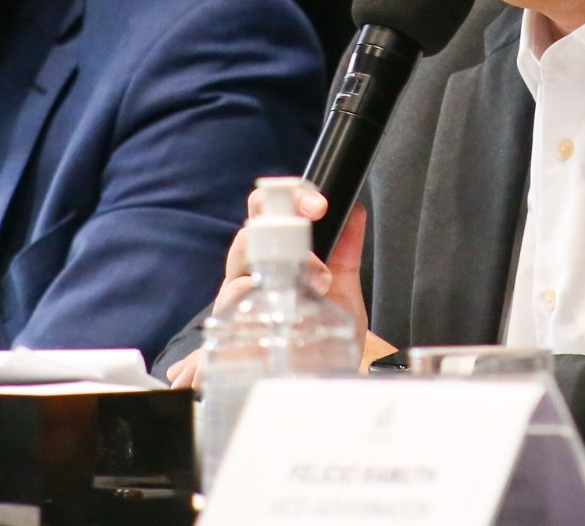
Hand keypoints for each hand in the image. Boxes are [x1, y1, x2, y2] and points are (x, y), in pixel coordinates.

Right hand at [168, 186, 377, 389]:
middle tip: (314, 220)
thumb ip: (346, 254)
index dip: (292, 197)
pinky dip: (249, 292)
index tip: (320, 204)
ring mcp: (240, 297)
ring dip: (276, 255)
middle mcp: (254, 272)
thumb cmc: (321, 343)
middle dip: (279, 218)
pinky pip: (229, 299)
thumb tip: (355, 212)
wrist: (312, 387)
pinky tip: (272, 296)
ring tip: (315, 277)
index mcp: (278, 257)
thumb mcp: (344, 295)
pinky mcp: (230, 325)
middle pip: (251, 228)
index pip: (273, 212)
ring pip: (239, 257)